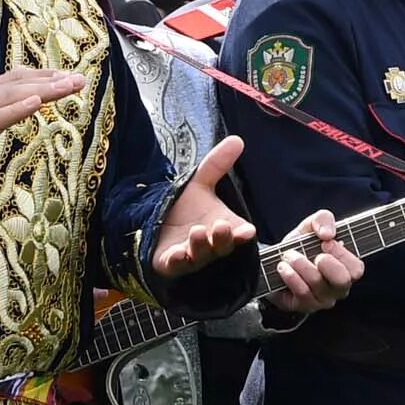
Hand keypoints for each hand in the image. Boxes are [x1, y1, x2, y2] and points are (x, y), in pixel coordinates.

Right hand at [0, 67, 83, 188]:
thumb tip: (32, 100)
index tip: (69, 76)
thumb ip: (4, 111)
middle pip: (18, 83)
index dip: (43, 74)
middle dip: (50, 80)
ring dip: (41, 90)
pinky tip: (36, 103)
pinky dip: (16, 109)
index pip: (16, 77)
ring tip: (66, 87)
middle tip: (79, 80)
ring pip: (10, 96)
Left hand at [150, 135, 258, 278]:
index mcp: (224, 229)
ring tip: (199, 231)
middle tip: (222, 226)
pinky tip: (178, 252)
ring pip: (200, 256)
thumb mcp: (200, 184)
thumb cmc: (186, 208)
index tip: (247, 230)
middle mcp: (211, 246)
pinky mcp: (171, 264)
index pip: (239, 234)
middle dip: (222, 238)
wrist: (157, 223)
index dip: (243, 233)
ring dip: (201, 245)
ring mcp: (192, 256)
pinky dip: (178, 260)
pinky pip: (176, 265)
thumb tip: (237, 139)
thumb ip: (217, 164)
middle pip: (221, 246)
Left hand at [265, 209, 363, 313]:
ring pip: (317, 285)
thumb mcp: (311, 226)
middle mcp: (338, 288)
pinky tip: (283, 267)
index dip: (342, 254)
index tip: (325, 242)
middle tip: (314, 254)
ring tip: (289, 255)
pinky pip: (302, 294)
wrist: (275, 262)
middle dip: (327, 264)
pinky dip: (291, 277)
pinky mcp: (304, 306)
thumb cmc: (301, 246)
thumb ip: (323, 220)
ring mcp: (322, 299)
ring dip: (301, 265)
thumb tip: (328, 233)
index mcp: (346, 269)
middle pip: (342, 281)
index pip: (356, 268)